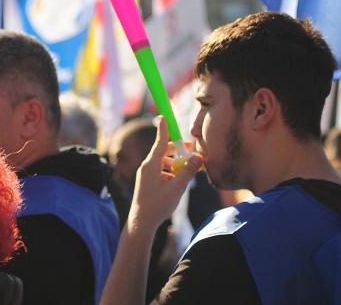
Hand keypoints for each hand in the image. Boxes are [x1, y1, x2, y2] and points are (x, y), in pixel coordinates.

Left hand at [126, 117, 202, 236]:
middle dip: (179, 150)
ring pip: (164, 162)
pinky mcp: (147, 181)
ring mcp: (146, 174)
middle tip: (193, 152)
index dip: (164, 129)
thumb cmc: (157, 206)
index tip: (164, 115)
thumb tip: (199, 158)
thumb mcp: (177, 189)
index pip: (160, 142)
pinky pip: (161, 170)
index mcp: (151, 165)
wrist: (141, 223)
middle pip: (164, 151)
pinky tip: (179, 182)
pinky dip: (171, 172)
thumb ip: (188, 172)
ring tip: (189, 171)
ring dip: (176, 163)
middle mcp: (147, 166)